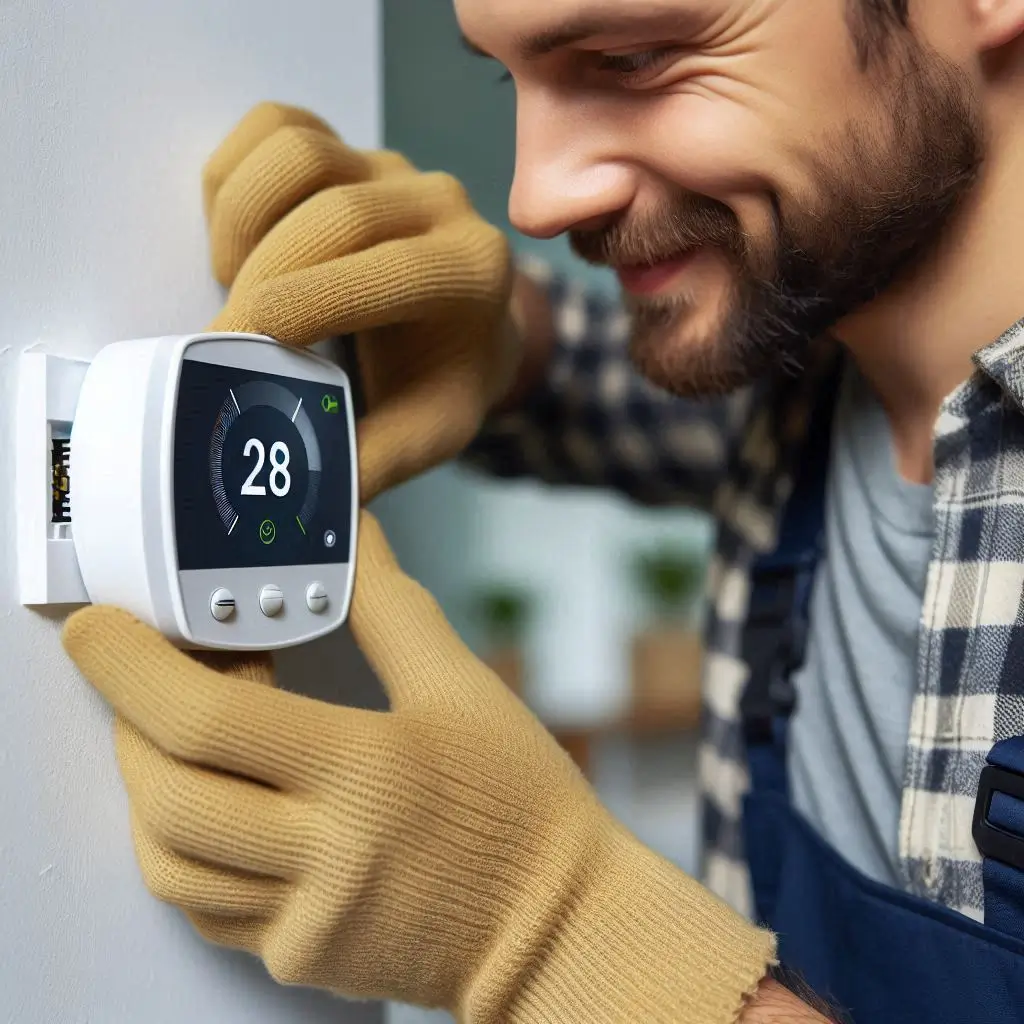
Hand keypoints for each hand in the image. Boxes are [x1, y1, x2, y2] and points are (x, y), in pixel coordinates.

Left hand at [62, 511, 773, 1020]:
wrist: (554, 923)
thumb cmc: (520, 800)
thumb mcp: (464, 688)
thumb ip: (391, 607)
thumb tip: (350, 541)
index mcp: (367, 774)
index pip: (210, 720)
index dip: (132, 666)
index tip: (97, 627)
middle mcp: (324, 857)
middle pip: (166, 795)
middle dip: (129, 722)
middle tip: (148, 674)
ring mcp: (306, 921)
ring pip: (167, 863)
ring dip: (148, 787)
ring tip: (185, 737)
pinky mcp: (299, 957)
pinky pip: (203, 907)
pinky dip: (184, 847)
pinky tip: (218, 803)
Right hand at [201, 102, 517, 503]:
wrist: (465, 323)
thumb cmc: (443, 376)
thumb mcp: (429, 431)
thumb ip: (374, 463)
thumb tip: (309, 505)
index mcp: (473, 270)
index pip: (389, 270)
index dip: (307, 303)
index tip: (242, 347)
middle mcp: (439, 204)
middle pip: (334, 210)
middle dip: (263, 278)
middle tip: (227, 341)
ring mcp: (391, 166)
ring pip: (300, 154)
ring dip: (245, 222)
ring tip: (240, 286)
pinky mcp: (347, 147)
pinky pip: (274, 128)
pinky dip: (236, 180)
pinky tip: (243, 241)